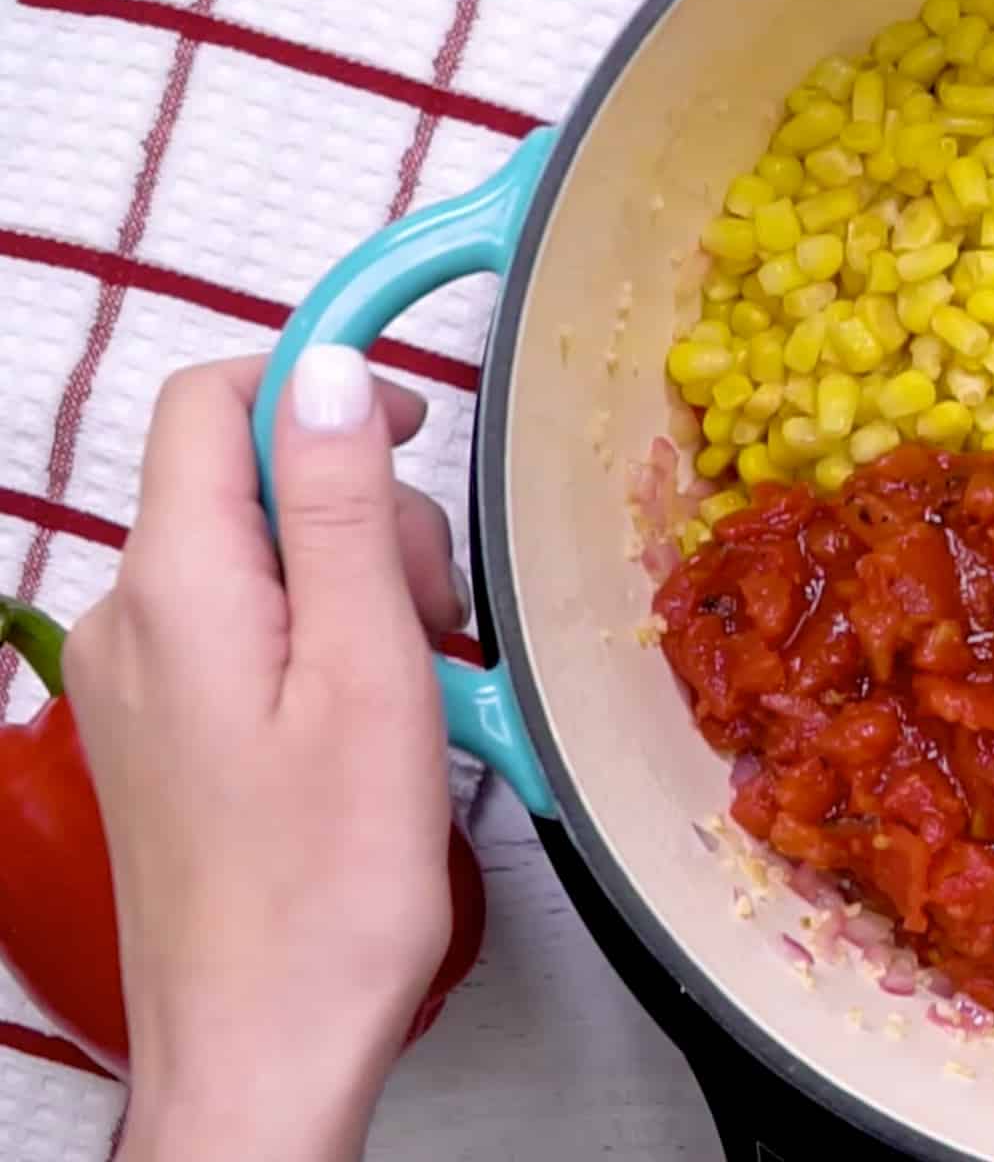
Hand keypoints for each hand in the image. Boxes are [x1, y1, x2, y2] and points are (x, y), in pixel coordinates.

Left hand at [65, 349, 467, 1161]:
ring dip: (354, 582)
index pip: (213, 401)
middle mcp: (133, 616)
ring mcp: (139, 677)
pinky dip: (326, 640)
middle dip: (360, 510)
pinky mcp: (163, 729)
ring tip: (420, 681)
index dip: (316, 381)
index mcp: (178, 585)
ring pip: (259, 556)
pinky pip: (248, 628)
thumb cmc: (329, 882)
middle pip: (248, 481)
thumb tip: (327, 370)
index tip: (415, 419)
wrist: (263, 1045)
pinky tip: (381, 716)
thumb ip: (341, 508)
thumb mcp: (368, 669)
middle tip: (438, 611)